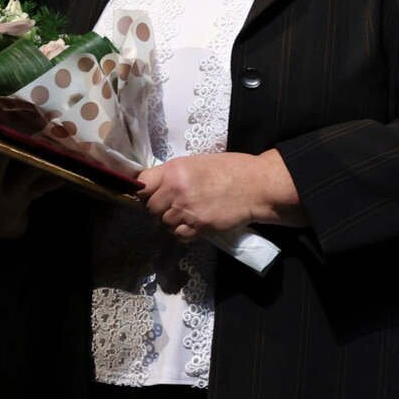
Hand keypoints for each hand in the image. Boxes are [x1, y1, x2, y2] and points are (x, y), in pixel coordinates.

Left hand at [137, 149, 304, 240]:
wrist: (255, 186)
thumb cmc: (230, 169)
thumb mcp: (197, 163)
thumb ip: (174, 174)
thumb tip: (155, 186)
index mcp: (175, 171)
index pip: (142, 184)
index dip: (144, 190)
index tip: (150, 193)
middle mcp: (176, 191)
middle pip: (150, 207)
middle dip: (158, 207)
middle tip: (173, 204)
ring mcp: (187, 211)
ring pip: (163, 223)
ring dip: (171, 221)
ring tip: (187, 213)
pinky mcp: (199, 227)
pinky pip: (178, 235)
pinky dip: (182, 232)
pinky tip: (193, 223)